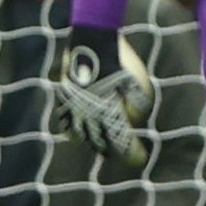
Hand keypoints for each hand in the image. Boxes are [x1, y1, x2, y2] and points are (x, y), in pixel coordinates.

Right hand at [56, 26, 152, 168]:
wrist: (93, 44)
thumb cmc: (122, 65)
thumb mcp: (141, 86)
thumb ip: (139, 107)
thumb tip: (133, 121)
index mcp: (111, 114)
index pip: (122, 142)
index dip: (131, 153)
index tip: (139, 160)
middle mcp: (90, 116)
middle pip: (101, 142)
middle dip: (114, 151)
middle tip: (123, 155)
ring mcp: (74, 109)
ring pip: (82, 136)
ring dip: (94, 144)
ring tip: (103, 149)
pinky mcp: (65, 100)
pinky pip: (66, 122)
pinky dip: (74, 132)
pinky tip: (79, 136)